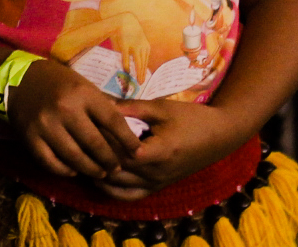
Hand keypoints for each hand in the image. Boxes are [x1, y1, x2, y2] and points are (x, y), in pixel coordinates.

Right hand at [7, 57, 142, 183]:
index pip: (113, 121)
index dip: (128, 140)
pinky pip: (52, 164)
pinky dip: (66, 171)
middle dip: (110, 160)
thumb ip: (102, 106)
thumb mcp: (83, 85)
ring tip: (100, 173)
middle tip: (116, 168)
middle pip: (95, 144)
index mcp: (82, 93)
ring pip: (75, 158)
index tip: (137, 152)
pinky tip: (73, 170)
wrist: (18, 79)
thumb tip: (127, 130)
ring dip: (91, 169)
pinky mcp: (31, 138)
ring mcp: (46, 126)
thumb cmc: (57, 82)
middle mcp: (65, 110)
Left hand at [95, 98, 244, 197]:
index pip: (119, 151)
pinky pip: (131, 196)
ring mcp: (157, 184)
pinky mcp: (158, 187)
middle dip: (96, 155)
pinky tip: (100, 177)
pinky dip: (113, 190)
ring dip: (100, 173)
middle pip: (115, 169)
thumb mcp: (160, 108)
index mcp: (157, 153)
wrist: (219, 136)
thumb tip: (99, 102)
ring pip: (119, 186)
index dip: (100, 139)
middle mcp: (155, 174)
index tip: (86, 125)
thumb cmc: (191, 118)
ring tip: (83, 156)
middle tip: (78, 139)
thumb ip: (129, 108)